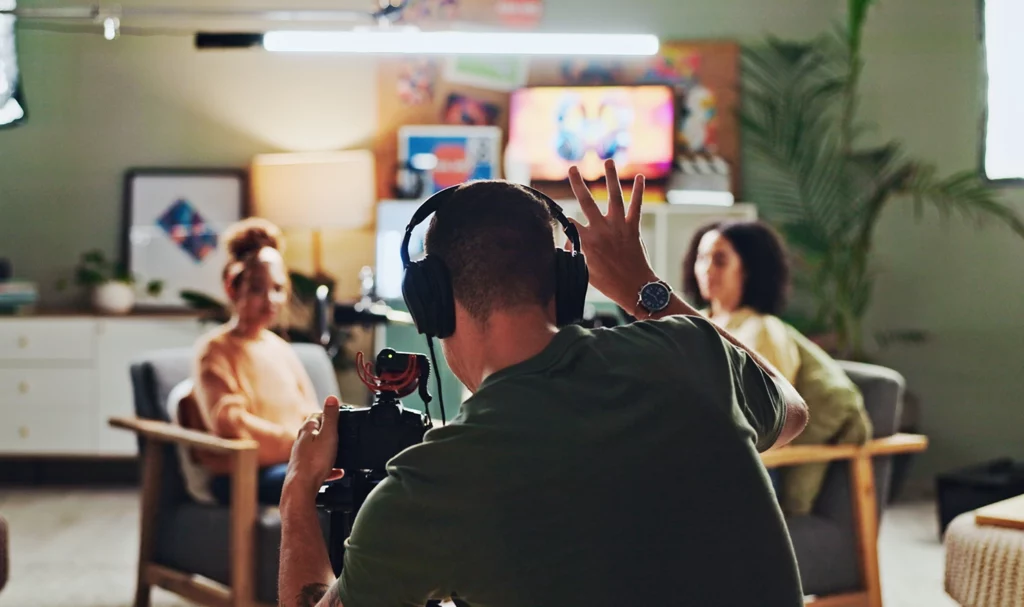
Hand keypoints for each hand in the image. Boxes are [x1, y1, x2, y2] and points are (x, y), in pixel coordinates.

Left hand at [283, 395, 344, 497]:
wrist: (301, 489)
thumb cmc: (313, 463)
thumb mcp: (328, 435)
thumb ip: (331, 416)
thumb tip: (331, 397)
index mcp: (307, 430)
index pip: (317, 415)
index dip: (329, 414)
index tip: (340, 416)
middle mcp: (301, 442)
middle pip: (317, 432)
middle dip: (330, 432)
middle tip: (342, 434)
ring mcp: (301, 456)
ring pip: (318, 449)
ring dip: (330, 450)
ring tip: (342, 453)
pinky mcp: (304, 470)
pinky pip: (319, 466)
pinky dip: (330, 467)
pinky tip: (338, 472)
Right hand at [567, 159, 657, 309]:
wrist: (635, 288)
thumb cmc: (608, 283)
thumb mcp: (584, 271)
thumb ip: (575, 253)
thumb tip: (569, 241)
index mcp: (586, 241)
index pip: (569, 223)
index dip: (564, 222)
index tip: (561, 221)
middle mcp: (601, 229)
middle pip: (586, 201)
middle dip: (577, 183)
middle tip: (572, 168)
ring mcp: (619, 227)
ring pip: (614, 197)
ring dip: (611, 178)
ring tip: (608, 161)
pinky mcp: (634, 228)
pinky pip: (636, 206)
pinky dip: (639, 191)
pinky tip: (640, 177)